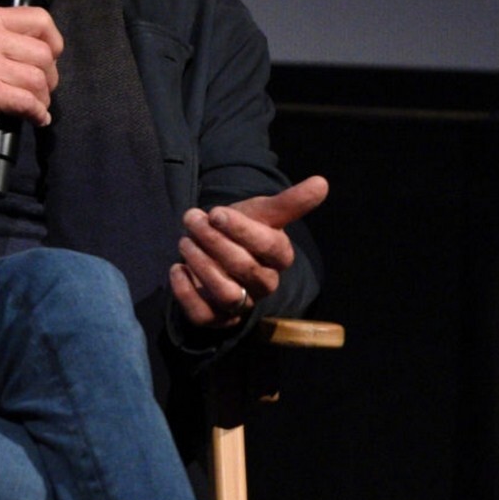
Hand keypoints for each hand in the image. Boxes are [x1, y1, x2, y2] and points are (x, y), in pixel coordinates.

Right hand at [0, 4, 63, 141]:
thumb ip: (1, 36)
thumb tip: (44, 49)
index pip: (40, 19)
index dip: (53, 42)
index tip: (49, 58)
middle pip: (44, 53)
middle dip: (49, 77)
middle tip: (39, 90)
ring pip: (39, 80)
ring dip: (43, 99)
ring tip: (34, 106)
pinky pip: (28, 102)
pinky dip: (37, 114)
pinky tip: (34, 118)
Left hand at [168, 175, 328, 329]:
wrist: (215, 249)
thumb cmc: (242, 229)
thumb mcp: (262, 212)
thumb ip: (289, 202)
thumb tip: (321, 182)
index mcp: (279, 257)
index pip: (269, 246)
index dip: (241, 229)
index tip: (215, 212)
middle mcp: (264, 284)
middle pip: (245, 268)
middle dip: (214, 241)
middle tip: (192, 220)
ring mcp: (240, 303)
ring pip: (226, 294)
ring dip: (202, 266)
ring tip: (185, 242)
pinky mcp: (216, 317)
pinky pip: (203, 316)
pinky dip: (186, 293)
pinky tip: (177, 269)